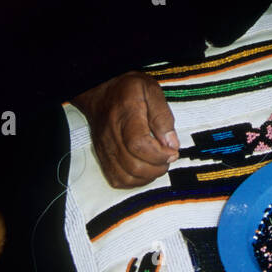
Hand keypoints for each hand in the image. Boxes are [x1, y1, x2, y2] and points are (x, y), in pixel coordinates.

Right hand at [71, 71, 178, 188]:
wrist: (99, 90)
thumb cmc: (127, 89)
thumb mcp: (151, 91)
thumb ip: (163, 117)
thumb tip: (172, 144)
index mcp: (126, 114)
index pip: (139, 144)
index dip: (159, 154)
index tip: (172, 152)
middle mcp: (112, 134)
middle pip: (133, 165)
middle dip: (157, 167)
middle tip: (168, 158)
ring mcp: (105, 148)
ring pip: (125, 177)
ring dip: (147, 176)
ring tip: (158, 164)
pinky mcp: (102, 156)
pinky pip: (117, 179)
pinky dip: (134, 181)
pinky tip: (145, 170)